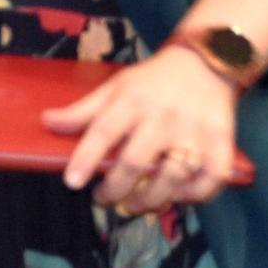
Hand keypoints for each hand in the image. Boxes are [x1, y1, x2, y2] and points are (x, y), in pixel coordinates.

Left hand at [41, 48, 238, 214]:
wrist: (206, 63)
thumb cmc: (153, 81)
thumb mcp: (116, 87)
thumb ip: (83, 110)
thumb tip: (46, 122)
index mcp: (134, 99)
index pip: (104, 129)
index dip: (86, 157)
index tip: (72, 182)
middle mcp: (164, 115)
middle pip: (136, 161)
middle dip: (115, 189)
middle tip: (102, 198)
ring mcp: (195, 131)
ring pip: (171, 178)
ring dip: (148, 200)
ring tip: (133, 204)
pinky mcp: (221, 144)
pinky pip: (209, 181)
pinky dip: (192, 197)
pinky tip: (175, 197)